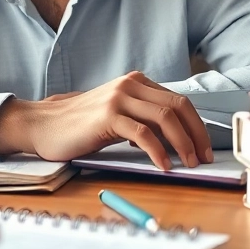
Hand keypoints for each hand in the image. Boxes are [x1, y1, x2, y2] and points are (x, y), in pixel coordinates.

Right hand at [0, 72, 213, 169]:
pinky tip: (164, 166)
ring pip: (165, 119)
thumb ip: (144, 118)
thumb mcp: (118, 115)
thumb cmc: (81, 125)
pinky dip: (159, 152)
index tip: (205, 148)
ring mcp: (119, 98)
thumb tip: (177, 139)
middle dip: (197, 135)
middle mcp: (130, 85)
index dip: (197, 126)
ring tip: (188, 164)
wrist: (44, 125)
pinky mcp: (108, 116)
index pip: (179, 101)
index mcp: (137, 82)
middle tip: (203, 158)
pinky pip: (143, 134)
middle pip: (179, 107)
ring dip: (183, 144)